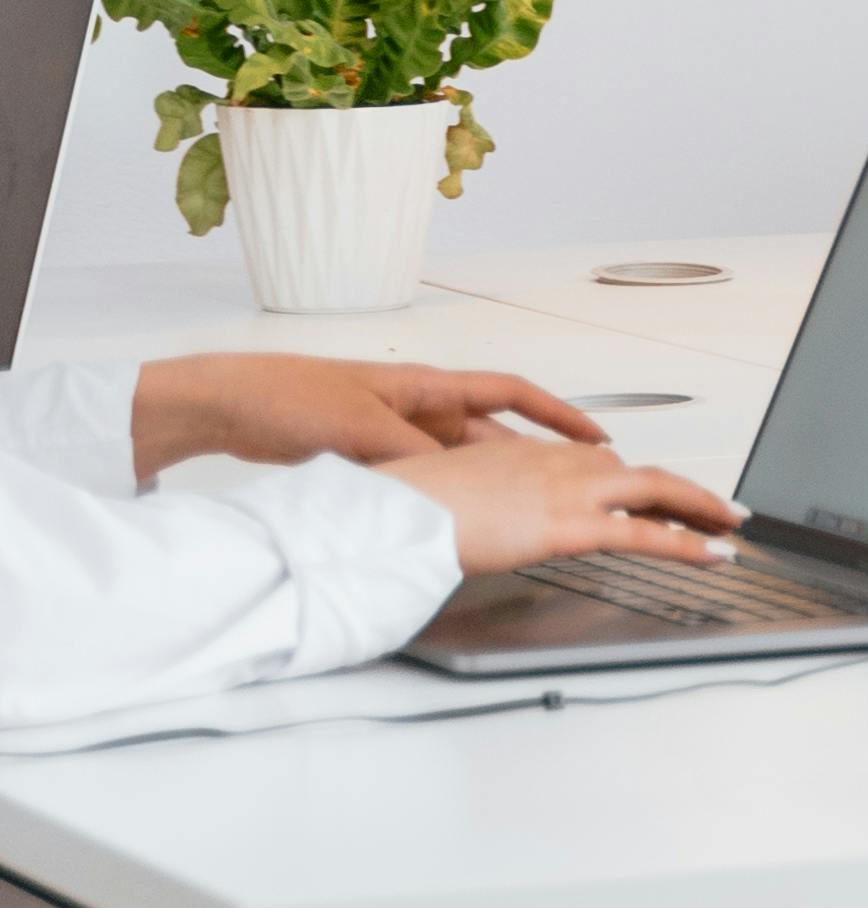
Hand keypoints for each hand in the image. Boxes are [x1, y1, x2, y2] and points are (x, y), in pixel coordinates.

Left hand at [135, 353, 603, 485]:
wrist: (231, 404)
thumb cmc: (289, 397)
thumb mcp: (362, 431)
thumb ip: (413, 461)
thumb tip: (459, 488)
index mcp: (425, 387)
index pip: (510, 394)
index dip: (557, 415)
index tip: (595, 436)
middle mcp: (418, 407)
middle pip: (493, 435)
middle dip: (534, 458)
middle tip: (574, 486)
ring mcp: (395, 431)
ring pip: (461, 461)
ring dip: (490, 482)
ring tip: (527, 511)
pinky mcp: (371, 456)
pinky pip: (427, 477)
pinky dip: (448, 496)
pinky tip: (456, 520)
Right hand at [375, 428, 744, 580]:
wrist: (395, 513)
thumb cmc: (407, 509)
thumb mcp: (453, 499)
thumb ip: (484, 506)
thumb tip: (487, 524)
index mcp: (524, 454)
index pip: (596, 463)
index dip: (632, 478)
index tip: (654, 490)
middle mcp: (554, 463)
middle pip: (634, 471)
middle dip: (681, 490)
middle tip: (715, 506)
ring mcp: (566, 491)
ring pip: (654, 491)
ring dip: (698, 509)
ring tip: (729, 526)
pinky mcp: (570, 526)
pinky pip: (645, 534)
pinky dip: (687, 544)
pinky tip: (713, 554)